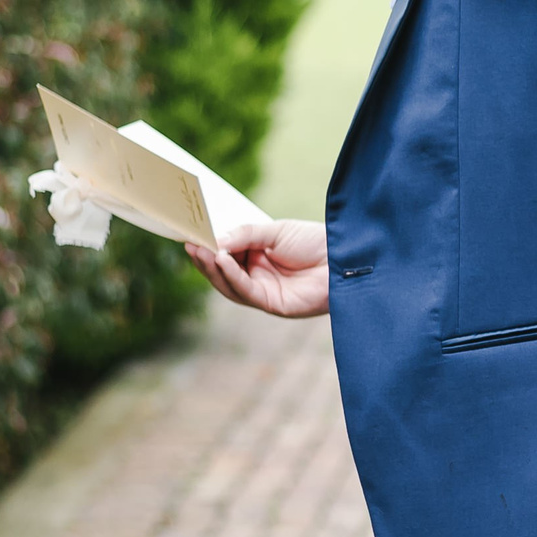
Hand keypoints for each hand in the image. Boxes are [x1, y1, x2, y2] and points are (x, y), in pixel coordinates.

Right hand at [186, 220, 330, 318]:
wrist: (347, 256)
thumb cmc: (317, 242)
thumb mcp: (276, 232)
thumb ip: (246, 235)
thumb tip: (216, 240)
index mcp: (256, 258)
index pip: (225, 255)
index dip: (207, 247)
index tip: (190, 234)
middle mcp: (257, 277)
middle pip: (222, 273)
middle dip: (204, 259)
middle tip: (189, 243)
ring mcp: (264, 292)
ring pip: (229, 284)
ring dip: (213, 268)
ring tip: (201, 250)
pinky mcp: (273, 305)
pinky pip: (246, 291)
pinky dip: (231, 275)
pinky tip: (222, 259)